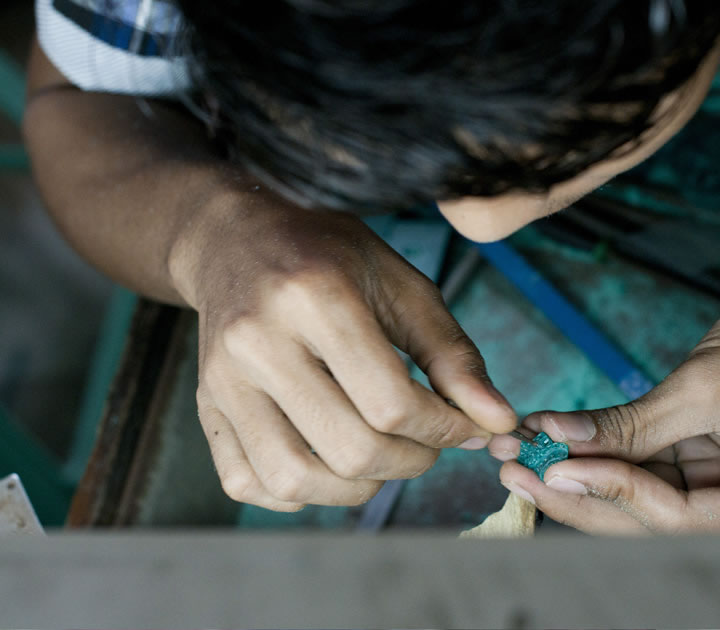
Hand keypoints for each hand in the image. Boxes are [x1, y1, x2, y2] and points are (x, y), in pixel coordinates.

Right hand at [173, 190, 516, 509]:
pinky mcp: (205, 406)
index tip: (466, 425)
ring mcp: (221, 379)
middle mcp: (258, 341)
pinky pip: (249, 483)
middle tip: (428, 441)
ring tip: (384, 457)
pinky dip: (298, 494)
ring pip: (294, 479)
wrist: (236, 239)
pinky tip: (328, 462)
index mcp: (314, 296)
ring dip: (358, 488)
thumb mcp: (402, 284)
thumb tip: (497, 422)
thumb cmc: (330, 256)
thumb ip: (452, 354)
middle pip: (349, 448)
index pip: (391, 402)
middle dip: (411, 460)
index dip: (444, 428)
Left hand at [489, 268, 719, 533]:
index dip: (608, 491)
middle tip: (513, 467)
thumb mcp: (704, 388)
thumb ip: (629, 428)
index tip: (548, 469)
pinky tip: (549, 431)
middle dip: (576, 487)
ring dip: (575, 463)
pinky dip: (596, 443)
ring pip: (634, 488)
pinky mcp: (700, 455)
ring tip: (517, 446)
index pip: (674, 519)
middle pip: (645, 514)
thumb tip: (557, 447)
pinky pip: (640, 457)